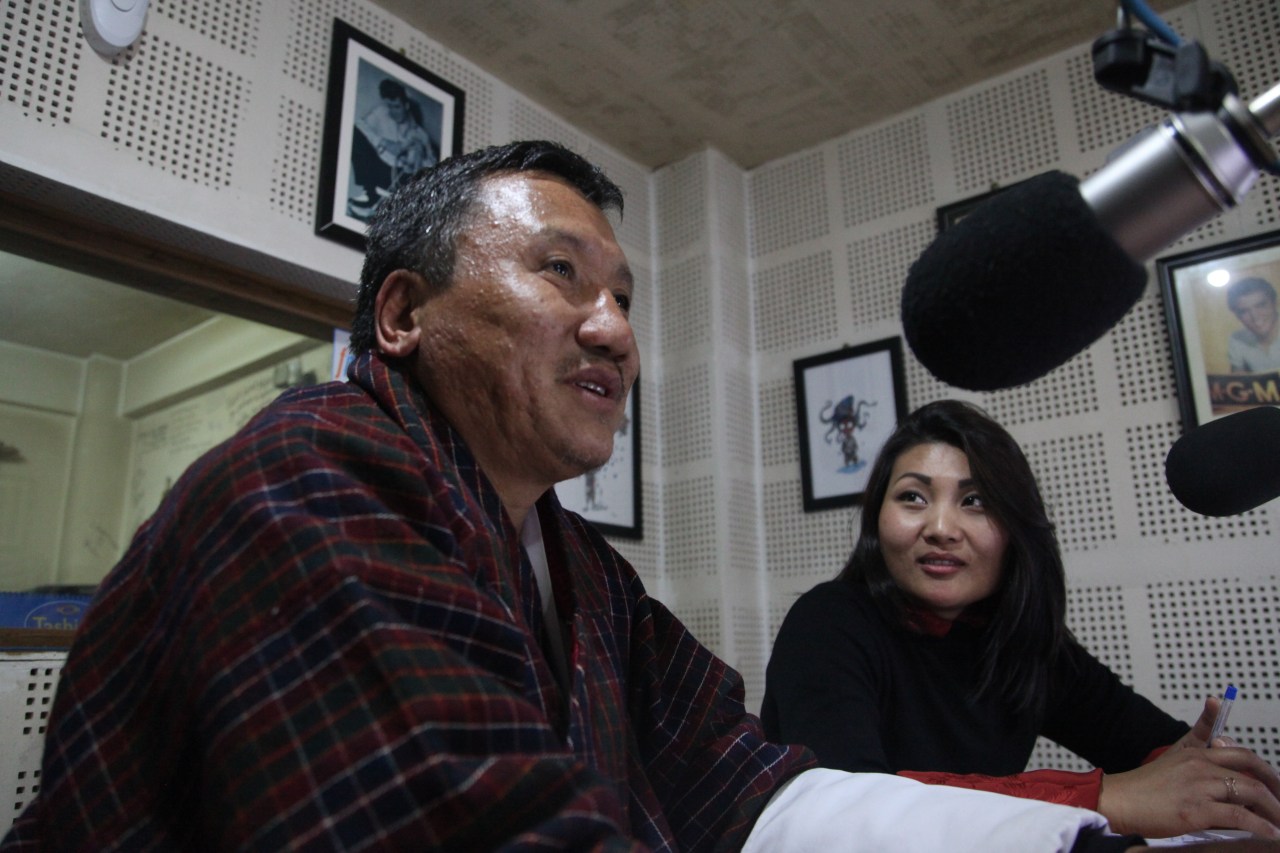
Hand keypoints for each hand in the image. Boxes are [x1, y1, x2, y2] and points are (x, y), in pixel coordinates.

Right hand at [1097, 696, 1279, 838]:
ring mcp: (1200, 787)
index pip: (1241, 753)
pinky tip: (1270, 833)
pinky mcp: (1197, 810)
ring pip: (1251, 792)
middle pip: (1253, 772)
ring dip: (1274, 810)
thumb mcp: (1172, 759)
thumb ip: (1198, 750)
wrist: (1119, 801)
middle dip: (1276, 789)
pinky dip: (1261, 826)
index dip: (1266, 769)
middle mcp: (1201, 766)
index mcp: (1196, 753)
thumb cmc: (1144, 786)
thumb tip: (1220, 744)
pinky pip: (1240, 816)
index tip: (1276, 784)